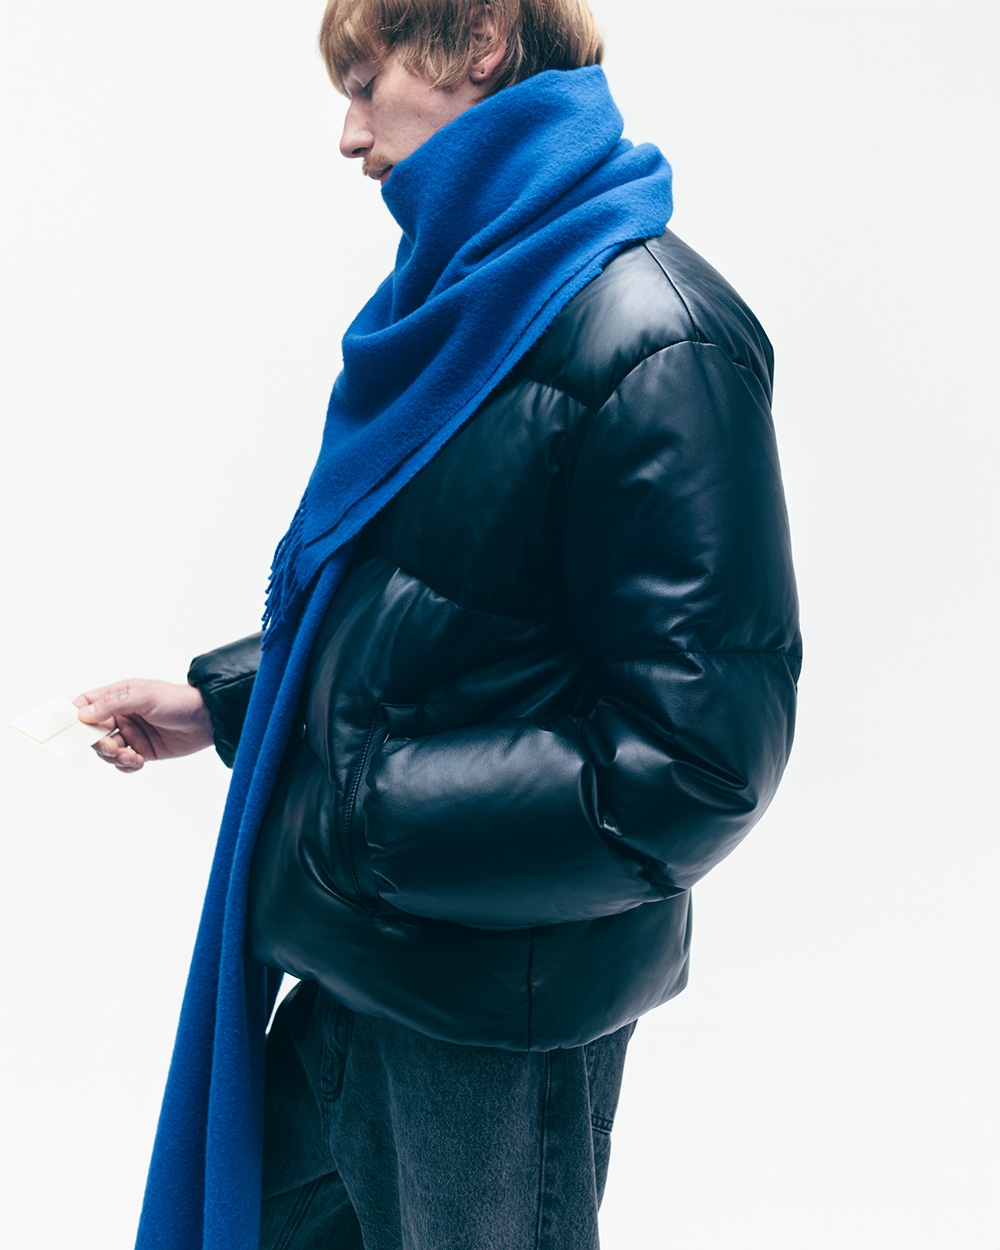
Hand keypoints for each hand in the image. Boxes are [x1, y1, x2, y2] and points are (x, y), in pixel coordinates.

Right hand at [74, 679, 214, 772]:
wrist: (208, 719)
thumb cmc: (178, 701)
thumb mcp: (144, 697)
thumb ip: (112, 704)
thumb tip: (82, 715)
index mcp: (119, 696)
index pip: (86, 704)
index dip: (75, 716)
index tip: (71, 731)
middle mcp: (122, 715)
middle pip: (92, 733)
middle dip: (97, 744)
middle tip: (112, 748)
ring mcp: (132, 734)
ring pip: (106, 751)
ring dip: (113, 756)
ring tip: (131, 755)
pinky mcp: (143, 750)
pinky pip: (123, 763)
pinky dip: (125, 765)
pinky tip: (138, 760)